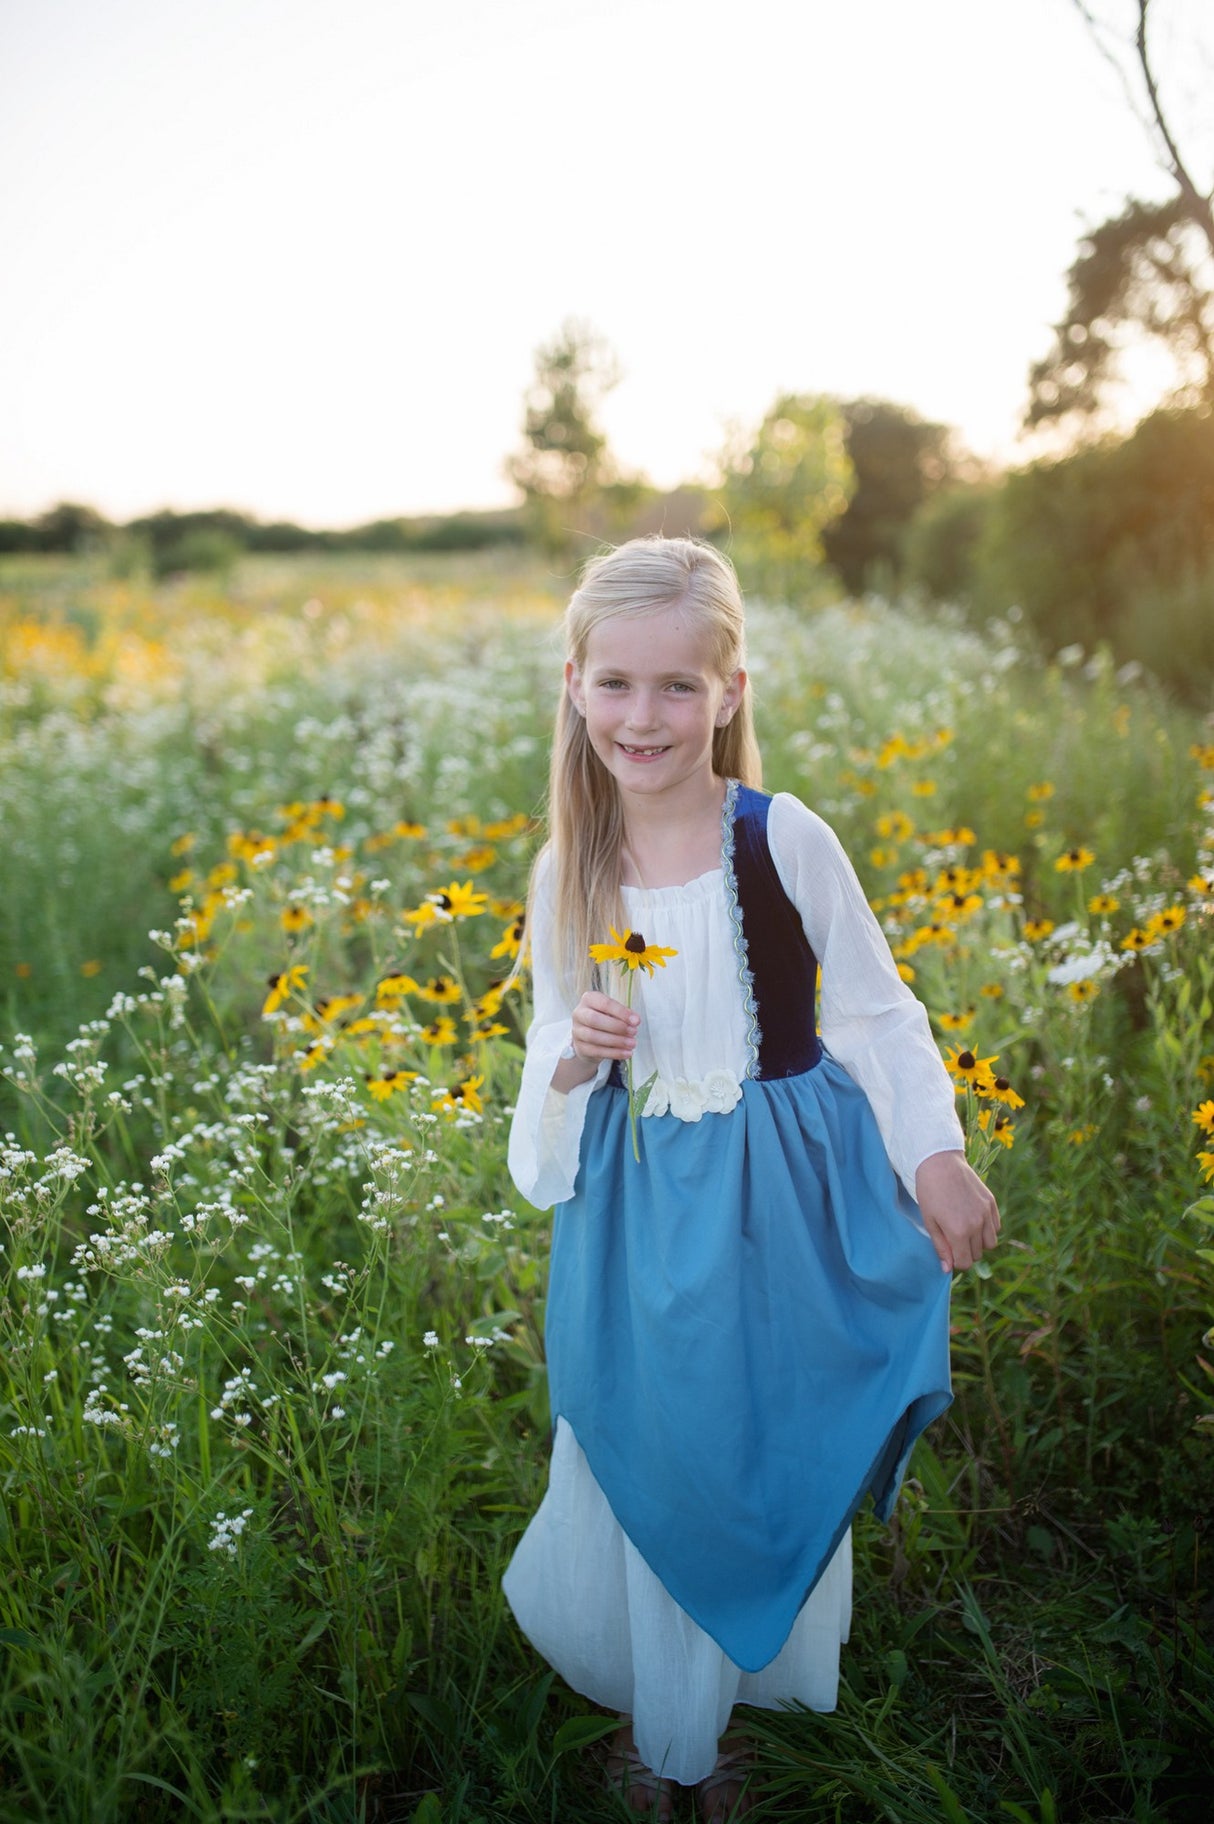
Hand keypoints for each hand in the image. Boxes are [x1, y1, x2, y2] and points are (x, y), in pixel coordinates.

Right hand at [568, 990, 639, 1061]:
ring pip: (594, 1037)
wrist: (590, 1038)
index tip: (636, 1021)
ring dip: (616, 1041)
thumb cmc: (604, 1019)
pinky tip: (626, 1053)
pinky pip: (596, 1051)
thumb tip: (635, 1020)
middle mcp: (579, 1014)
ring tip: (632, 1043)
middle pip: (594, 1020)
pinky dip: (614, 1053)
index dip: (621, 1012)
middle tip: (633, 1032)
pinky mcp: (580, 1047)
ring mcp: (577, 1031)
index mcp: (589, 999)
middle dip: (617, 1027)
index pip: (604, 1004)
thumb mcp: (613, 1012)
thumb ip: (624, 1014)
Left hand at [914, 1150, 1000, 1273]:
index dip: (957, 1262)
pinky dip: (987, 1229)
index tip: (950, 1252)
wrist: (940, 1163)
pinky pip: (996, 1227)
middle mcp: (976, 1225)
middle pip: (978, 1254)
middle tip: (953, 1238)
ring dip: (979, 1243)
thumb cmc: (929, 1192)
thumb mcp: (930, 1221)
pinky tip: (974, 1220)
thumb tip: (948, 1269)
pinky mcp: (991, 1203)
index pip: (965, 1262)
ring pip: (990, 1243)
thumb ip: (941, 1247)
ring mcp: (986, 1213)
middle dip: (966, 1252)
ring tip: (965, 1231)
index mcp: (959, 1232)